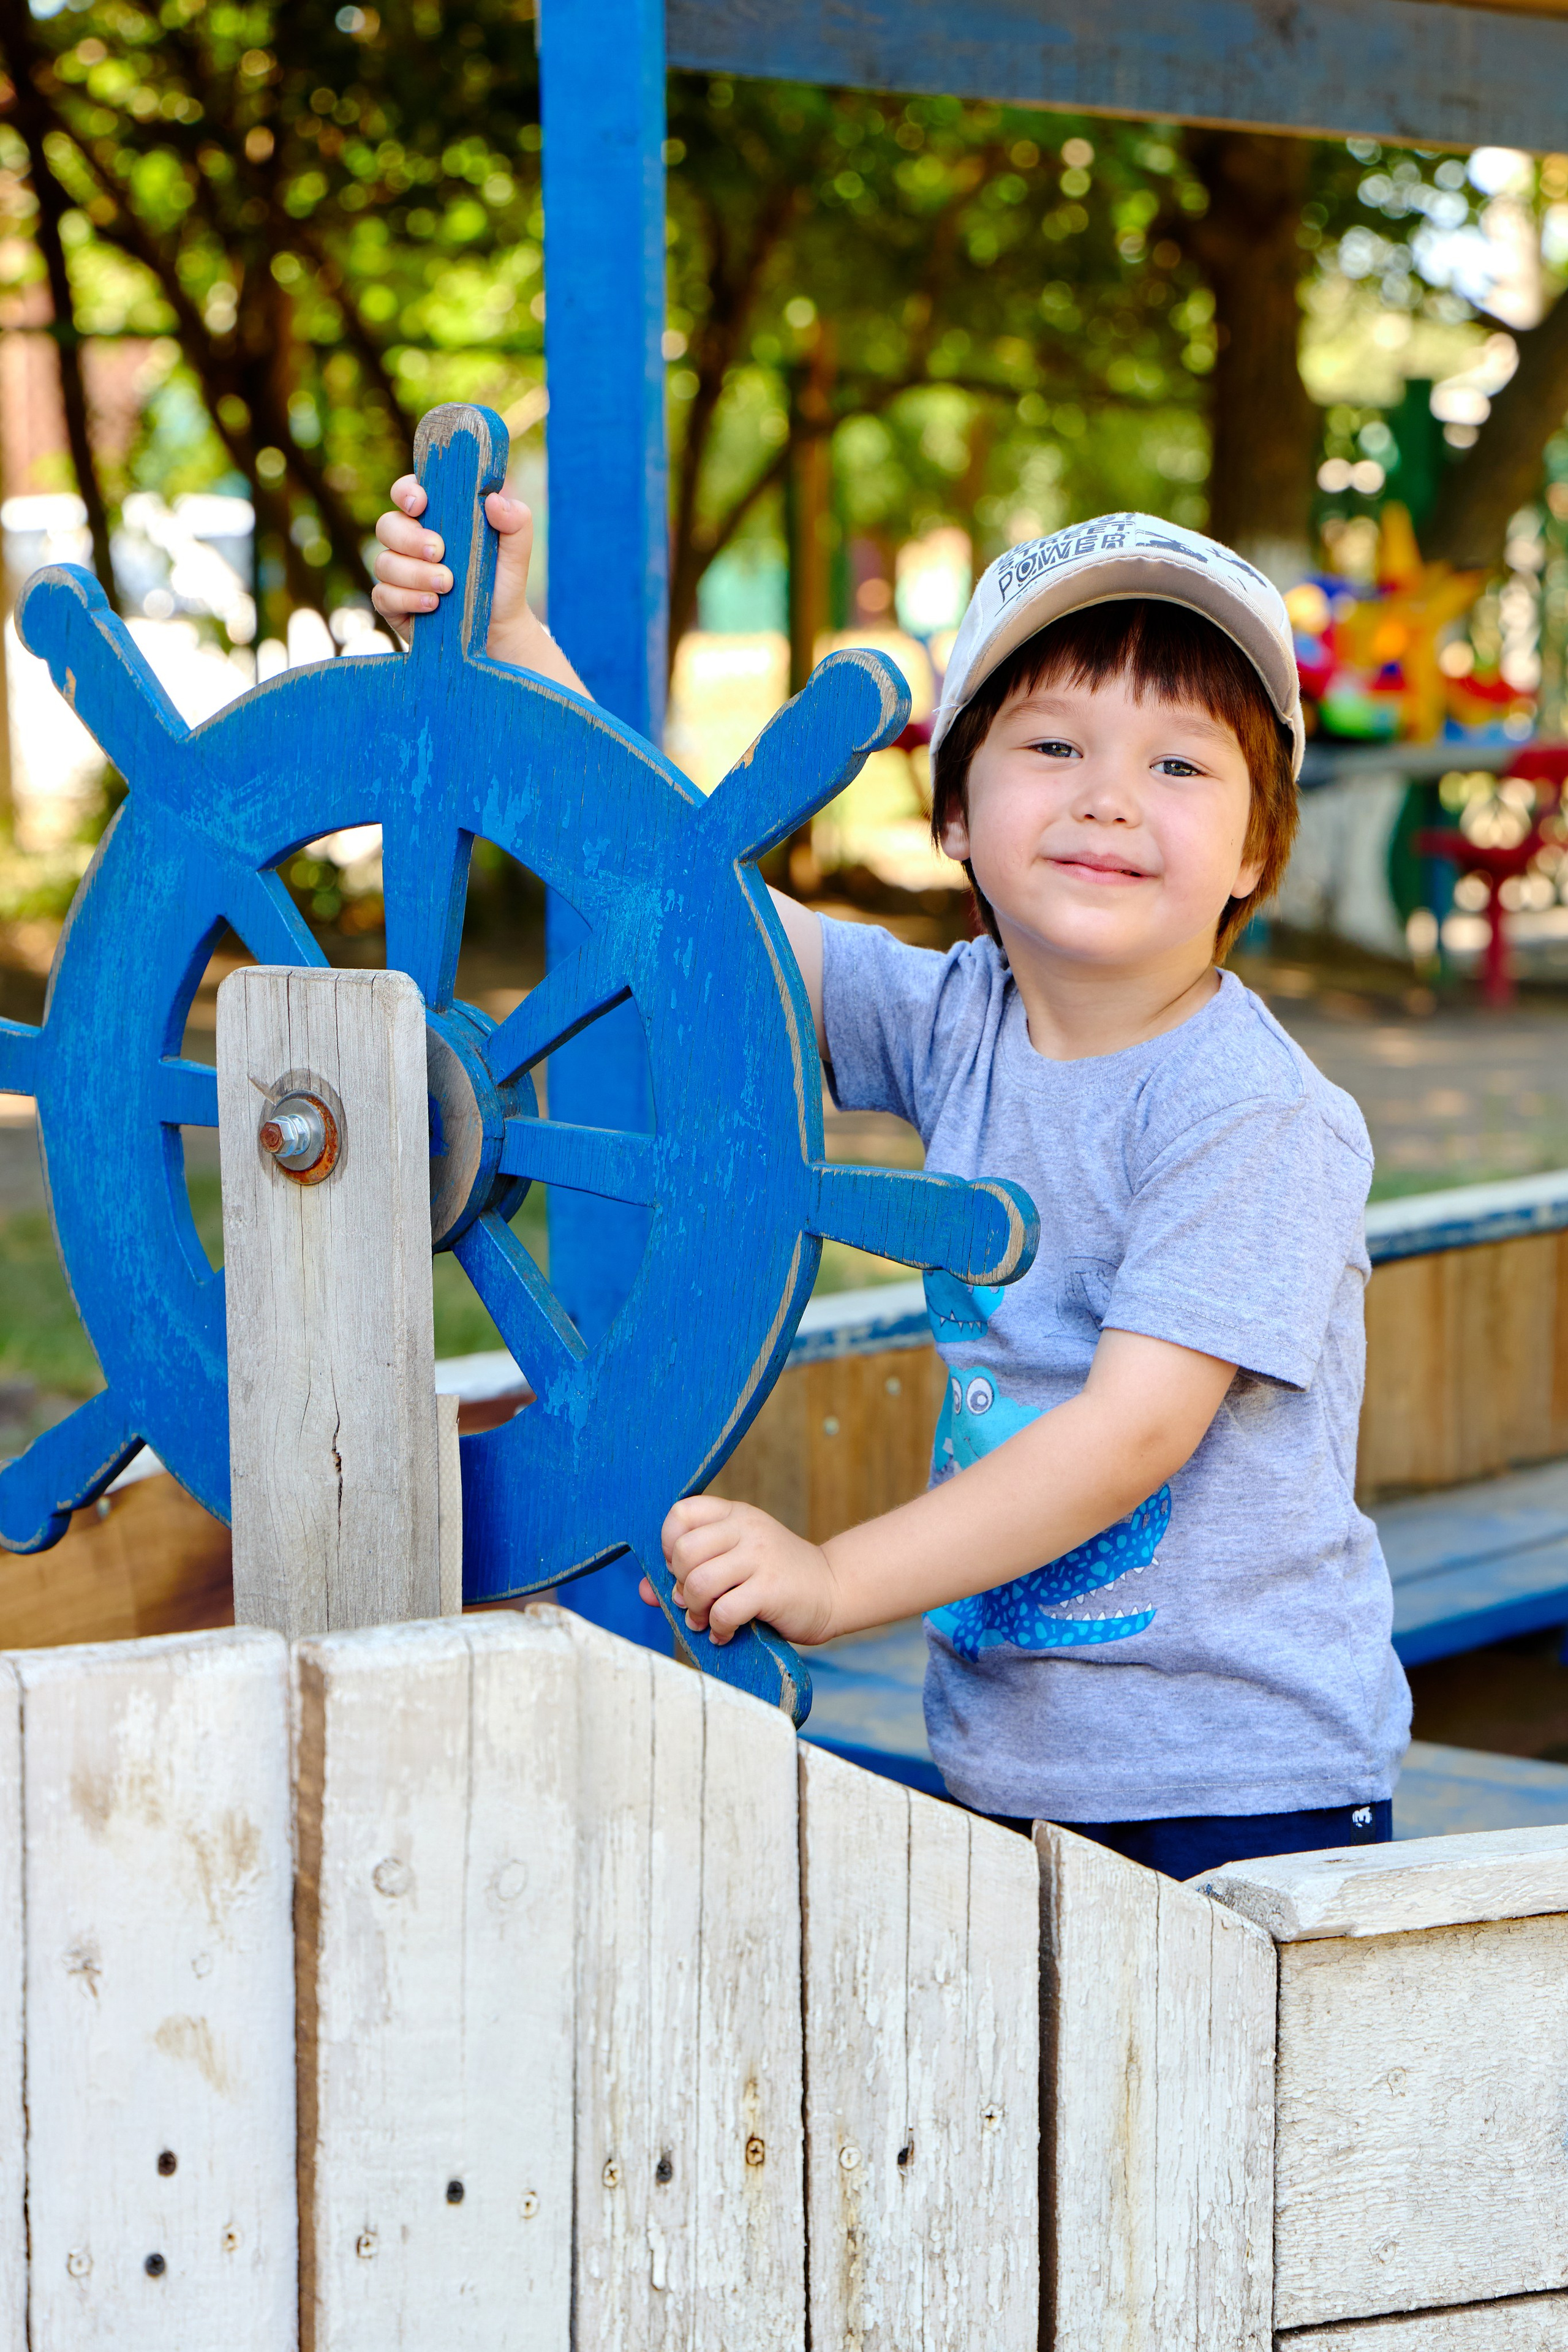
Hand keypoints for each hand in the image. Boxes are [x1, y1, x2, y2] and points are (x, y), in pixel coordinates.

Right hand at [370, 475, 584, 690]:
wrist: (499, 629)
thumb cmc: (500, 582)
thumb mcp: (515, 551)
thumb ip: (515, 520)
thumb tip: (493, 500)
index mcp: (433, 518)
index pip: (406, 493)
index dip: (406, 492)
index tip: (420, 504)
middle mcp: (408, 542)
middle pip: (387, 526)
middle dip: (410, 538)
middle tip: (439, 552)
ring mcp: (398, 573)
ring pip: (384, 563)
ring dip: (414, 573)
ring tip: (446, 585)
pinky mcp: (393, 604)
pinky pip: (383, 595)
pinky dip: (407, 599)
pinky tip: (432, 604)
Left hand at [637, 1496, 840, 1646]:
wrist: (832, 1590)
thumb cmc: (774, 1578)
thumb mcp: (734, 1562)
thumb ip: (689, 1571)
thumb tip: (644, 1591)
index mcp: (734, 1514)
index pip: (681, 1512)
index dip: (668, 1544)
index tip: (681, 1568)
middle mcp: (747, 1528)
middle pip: (684, 1552)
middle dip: (679, 1584)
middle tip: (693, 1601)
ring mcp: (760, 1557)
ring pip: (699, 1582)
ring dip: (694, 1610)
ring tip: (705, 1620)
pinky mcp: (771, 1589)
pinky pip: (724, 1610)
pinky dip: (718, 1629)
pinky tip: (726, 1632)